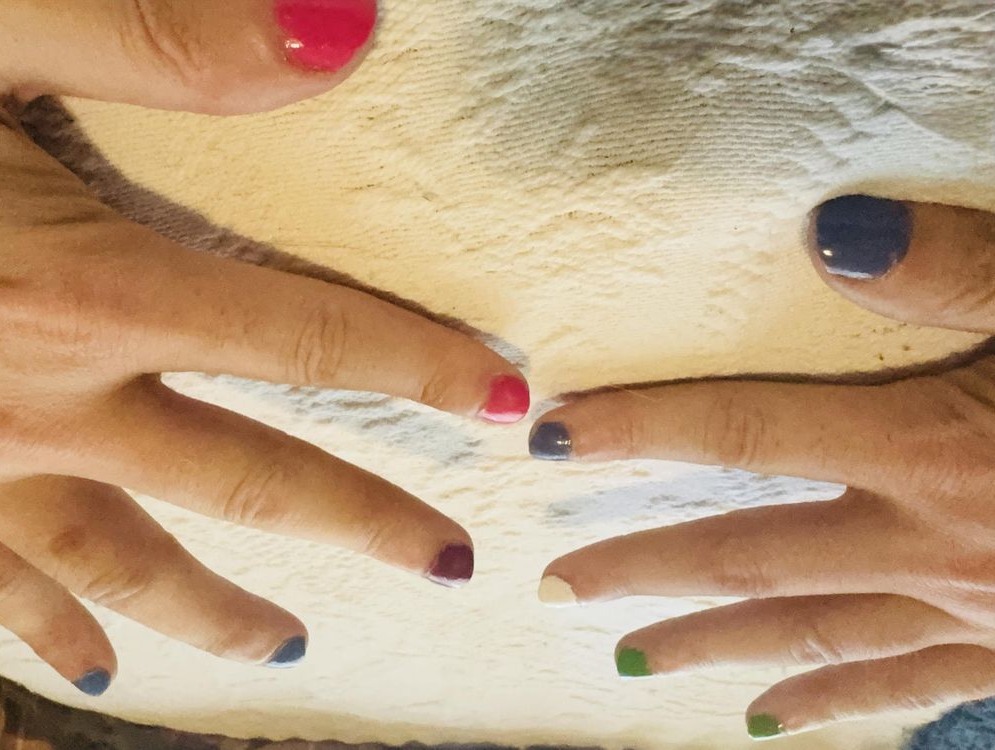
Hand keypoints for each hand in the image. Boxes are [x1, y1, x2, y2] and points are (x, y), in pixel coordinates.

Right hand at [0, 0, 528, 696]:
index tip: (502, 404)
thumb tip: (337, 29)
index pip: (305, 336)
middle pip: (247, 480)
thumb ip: (156, 37)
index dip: (418, 367)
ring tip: (294, 649)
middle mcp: (40, 401)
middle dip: (359, 521)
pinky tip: (87, 672)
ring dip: (218, 612)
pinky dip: (43, 636)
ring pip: (124, 566)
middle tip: (447, 565)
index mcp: (82, 287)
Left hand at [530, 195, 994, 739]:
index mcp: (930, 445)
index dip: (639, 432)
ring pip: (805, 635)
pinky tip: (771, 720)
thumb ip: (955, 266)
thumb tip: (836, 232)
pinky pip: (899, 686)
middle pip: (748, 555)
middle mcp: (928, 538)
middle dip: (642, 570)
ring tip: (627, 661)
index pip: (743, 434)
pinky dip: (828, 703)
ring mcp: (965, 607)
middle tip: (555, 588)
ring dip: (707, 646)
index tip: (553, 438)